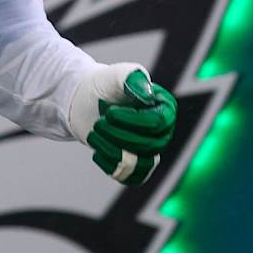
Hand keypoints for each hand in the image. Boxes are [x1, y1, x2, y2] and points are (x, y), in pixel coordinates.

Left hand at [70, 64, 177, 185]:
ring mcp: (150, 150)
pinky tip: (97, 152)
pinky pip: (131, 178)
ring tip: (94, 135)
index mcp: (165, 108)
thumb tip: (148, 95)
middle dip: (117, 135)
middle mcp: (163, 131)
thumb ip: (132, 79)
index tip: (109, 113)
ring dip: (111, 150)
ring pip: (139, 164)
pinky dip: (110, 166)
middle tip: (98, 123)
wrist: (86, 101)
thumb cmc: (105, 85)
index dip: (131, 121)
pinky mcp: (136, 165)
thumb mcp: (117, 75)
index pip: (157, 124)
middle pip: (148, 145)